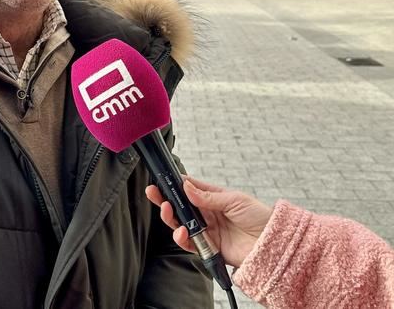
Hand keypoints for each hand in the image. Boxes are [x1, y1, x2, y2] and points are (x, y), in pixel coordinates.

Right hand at [145, 177, 272, 267]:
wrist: (272, 243)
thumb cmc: (259, 217)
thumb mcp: (234, 200)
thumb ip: (208, 197)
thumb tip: (187, 187)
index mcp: (213, 198)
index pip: (190, 188)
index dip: (175, 184)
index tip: (162, 179)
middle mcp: (207, 214)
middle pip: (180, 206)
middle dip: (164, 199)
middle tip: (153, 193)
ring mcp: (207, 230)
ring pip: (180, 223)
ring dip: (170, 217)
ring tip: (167, 210)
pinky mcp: (208, 247)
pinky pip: (189, 243)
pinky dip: (182, 237)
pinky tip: (181, 231)